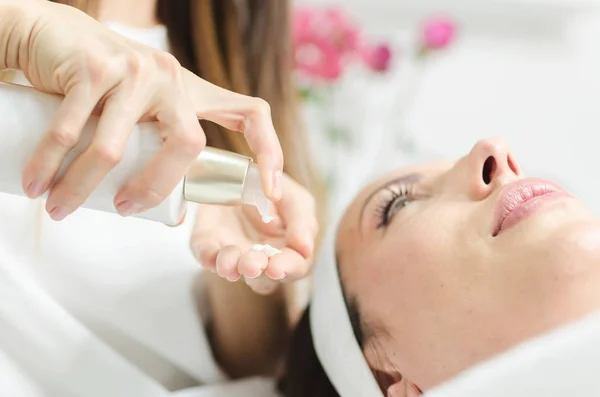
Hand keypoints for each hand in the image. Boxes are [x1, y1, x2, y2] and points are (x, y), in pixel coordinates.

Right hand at [2, 1, 282, 219]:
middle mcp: (172, 78)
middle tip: (122, 210)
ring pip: (114, 147)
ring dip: (80, 186)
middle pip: (187, 145)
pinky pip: (71, 129)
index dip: (271, 151)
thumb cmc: (96, 85)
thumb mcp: (140, 112)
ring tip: (58, 207)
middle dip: (154, 188)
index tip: (274, 192)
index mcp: (190, 93)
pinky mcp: (95, 66)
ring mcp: (135, 70)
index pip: (250, 116)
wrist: (47, 35)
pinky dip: (48, 164)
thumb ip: (155, 147)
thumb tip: (166, 215)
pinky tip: (35, 185)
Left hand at [190, 174, 317, 294]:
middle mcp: (260, 258)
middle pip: (262, 278)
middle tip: (253, 264)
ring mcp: (232, 254)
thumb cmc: (272, 189)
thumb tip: (305, 248)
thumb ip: (302, 221)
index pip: (294, 267)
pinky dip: (208, 256)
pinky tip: (211, 254)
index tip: (277, 267)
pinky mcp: (207, 244)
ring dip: (232, 268)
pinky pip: (205, 255)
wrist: (237, 171)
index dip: (288, 269)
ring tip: (230, 262)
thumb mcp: (295, 198)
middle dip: (257, 272)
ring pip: (232, 271)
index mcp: (287, 250)